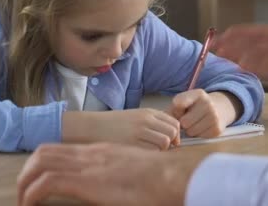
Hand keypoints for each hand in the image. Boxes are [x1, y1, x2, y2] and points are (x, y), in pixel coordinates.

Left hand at [17, 143, 205, 205]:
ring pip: (41, 162)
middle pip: (44, 152)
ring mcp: (87, 165)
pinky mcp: (86, 181)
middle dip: (27, 171)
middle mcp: (90, 153)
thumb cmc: (159, 179)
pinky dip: (32, 193)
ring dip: (25, 181)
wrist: (170, 176)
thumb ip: (115, 175)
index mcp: (100, 151)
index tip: (37, 180)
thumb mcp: (131, 171)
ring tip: (23, 200)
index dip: (43, 163)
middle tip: (24, 191)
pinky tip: (30, 205)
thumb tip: (109, 186)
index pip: (61, 149)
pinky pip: (47, 182)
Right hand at [62, 108, 179, 150]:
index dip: (176, 134)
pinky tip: (142, 155)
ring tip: (150, 152)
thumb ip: (153, 123)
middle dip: (172, 143)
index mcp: (148, 112)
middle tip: (163, 149)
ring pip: (164, 142)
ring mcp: (139, 131)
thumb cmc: (114, 124)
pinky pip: (151, 151)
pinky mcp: (132, 143)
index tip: (172, 142)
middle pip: (172, 132)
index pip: (174, 122)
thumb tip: (172, 135)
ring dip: (161, 150)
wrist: (92, 127)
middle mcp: (146, 120)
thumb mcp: (136, 116)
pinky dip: (151, 155)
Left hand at [169, 90, 241, 137]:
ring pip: (191, 132)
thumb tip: (172, 133)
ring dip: (190, 130)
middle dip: (183, 123)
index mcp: (198, 94)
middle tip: (188, 119)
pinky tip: (203, 127)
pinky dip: (199, 134)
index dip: (176, 111)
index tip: (181, 110)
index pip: (178, 103)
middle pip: (184, 122)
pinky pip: (199, 137)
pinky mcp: (217, 129)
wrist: (220, 108)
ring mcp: (215, 116)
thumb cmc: (195, 106)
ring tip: (195, 123)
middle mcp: (208, 103)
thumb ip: (172, 112)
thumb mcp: (184, 102)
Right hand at [213, 0, 267, 103]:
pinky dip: (259, 69)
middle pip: (257, 47)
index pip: (265, 32)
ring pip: (262, 61)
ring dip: (242, 57)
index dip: (245, 32)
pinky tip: (244, 64)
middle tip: (214, 45)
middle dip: (235, 46)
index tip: (226, 31)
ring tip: (222, 54)